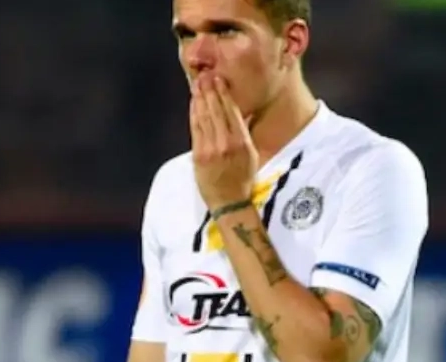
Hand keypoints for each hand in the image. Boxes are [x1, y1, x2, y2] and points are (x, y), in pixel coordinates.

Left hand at [190, 75, 258, 211]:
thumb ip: (245, 133)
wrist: (229, 202)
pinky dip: (194, 113)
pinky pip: (195, 128)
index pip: (231, 111)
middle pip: (216, 110)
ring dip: (200, 98)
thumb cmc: (242, 179)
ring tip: (198, 84)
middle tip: (205, 75)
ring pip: (204, 116)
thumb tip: (242, 113)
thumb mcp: (252, 155)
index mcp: (242, 142)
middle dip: (210, 90)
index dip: (223, 93)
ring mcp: (211, 149)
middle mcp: (227, 143)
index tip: (219, 79)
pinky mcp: (199, 155)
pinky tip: (194, 102)